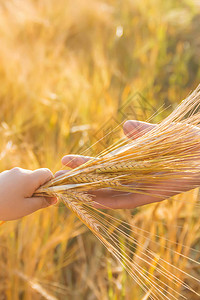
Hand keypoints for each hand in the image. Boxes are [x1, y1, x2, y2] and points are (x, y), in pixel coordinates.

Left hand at [0, 167, 56, 220]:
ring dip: (26, 188)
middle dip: (37, 188)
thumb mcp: (27, 208)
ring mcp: (10, 172)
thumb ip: (43, 202)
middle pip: (36, 176)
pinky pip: (16, 179)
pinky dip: (17, 187)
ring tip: (17, 201)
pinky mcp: (3, 175)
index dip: (50, 183)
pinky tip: (9, 198)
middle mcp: (20, 171)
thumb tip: (54, 198)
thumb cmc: (5, 207)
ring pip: (26, 178)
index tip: (46, 195)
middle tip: (30, 202)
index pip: (47, 173)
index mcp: (29, 178)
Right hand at [59, 121, 199, 208]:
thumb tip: (124, 126)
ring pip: (112, 193)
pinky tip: (95, 200)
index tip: (66, 159)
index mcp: (134, 162)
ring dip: (91, 192)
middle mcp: (135, 177)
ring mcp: (143, 186)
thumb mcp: (160, 134)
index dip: (85, 163)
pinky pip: (130, 201)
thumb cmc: (188, 140)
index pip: (104, 165)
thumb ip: (142, 133)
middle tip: (59, 175)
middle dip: (81, 178)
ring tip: (70, 189)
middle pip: (103, 180)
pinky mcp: (155, 194)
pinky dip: (113, 201)